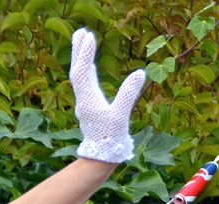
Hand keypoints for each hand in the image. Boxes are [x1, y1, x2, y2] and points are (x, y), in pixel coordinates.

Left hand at [70, 28, 145, 163]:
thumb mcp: (121, 116)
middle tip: (80, 31)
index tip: (89, 36)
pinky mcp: (90, 106)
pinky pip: (85, 83)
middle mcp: (84, 99)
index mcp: (89, 100)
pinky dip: (86, 70)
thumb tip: (140, 72)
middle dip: (79, 51)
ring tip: (82, 40)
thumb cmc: (110, 139)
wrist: (101, 157)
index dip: (85, 54)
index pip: (83, 72)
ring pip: (80, 76)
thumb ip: (128, 94)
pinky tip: (88, 64)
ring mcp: (86, 102)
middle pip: (77, 71)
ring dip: (81, 58)